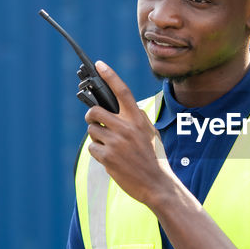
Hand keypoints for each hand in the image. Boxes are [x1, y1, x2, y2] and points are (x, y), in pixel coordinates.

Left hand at [84, 61, 177, 205]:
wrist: (157, 184)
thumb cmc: (154, 158)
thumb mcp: (150, 133)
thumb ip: (135, 119)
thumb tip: (115, 110)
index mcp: (138, 119)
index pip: (122, 91)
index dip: (110, 76)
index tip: (99, 65)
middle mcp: (126, 127)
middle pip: (95, 111)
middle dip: (92, 116)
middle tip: (96, 122)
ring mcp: (115, 142)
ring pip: (92, 130)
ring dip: (97, 138)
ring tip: (111, 148)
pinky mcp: (107, 156)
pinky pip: (92, 148)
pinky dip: (98, 153)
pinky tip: (111, 160)